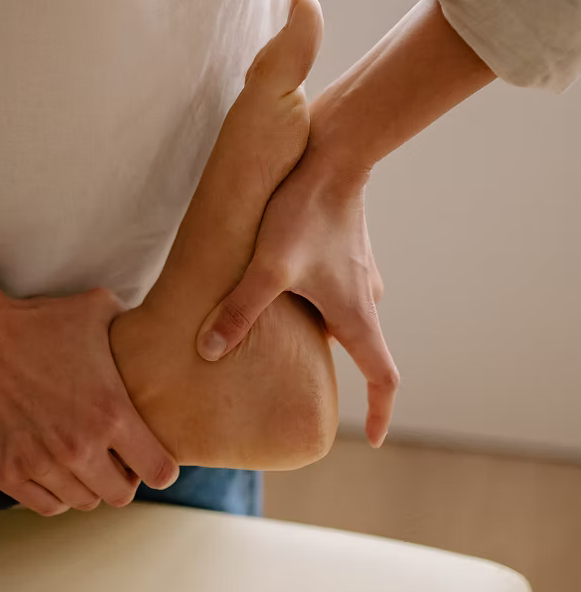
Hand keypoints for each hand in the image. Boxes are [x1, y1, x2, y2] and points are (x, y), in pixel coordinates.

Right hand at [0, 287, 180, 515]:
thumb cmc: (38, 321)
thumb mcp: (97, 310)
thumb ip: (134, 326)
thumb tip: (156, 329)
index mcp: (111, 413)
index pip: (159, 472)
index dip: (159, 465)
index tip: (149, 454)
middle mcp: (78, 446)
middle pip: (122, 495)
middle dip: (124, 478)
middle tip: (113, 456)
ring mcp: (40, 463)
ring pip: (84, 502)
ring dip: (88, 484)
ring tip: (81, 458)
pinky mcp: (6, 473)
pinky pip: (47, 506)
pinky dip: (55, 493)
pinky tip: (54, 468)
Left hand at [195, 132, 397, 447]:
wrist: (335, 153)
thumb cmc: (305, 213)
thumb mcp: (267, 268)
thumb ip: (239, 310)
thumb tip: (209, 351)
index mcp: (356, 316)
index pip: (382, 379)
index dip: (379, 413)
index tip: (374, 438)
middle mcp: (364, 300)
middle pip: (359, 351)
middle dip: (338, 376)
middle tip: (307, 393)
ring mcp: (357, 274)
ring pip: (342, 317)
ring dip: (321, 335)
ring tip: (286, 346)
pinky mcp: (343, 252)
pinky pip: (332, 291)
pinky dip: (314, 304)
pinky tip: (281, 296)